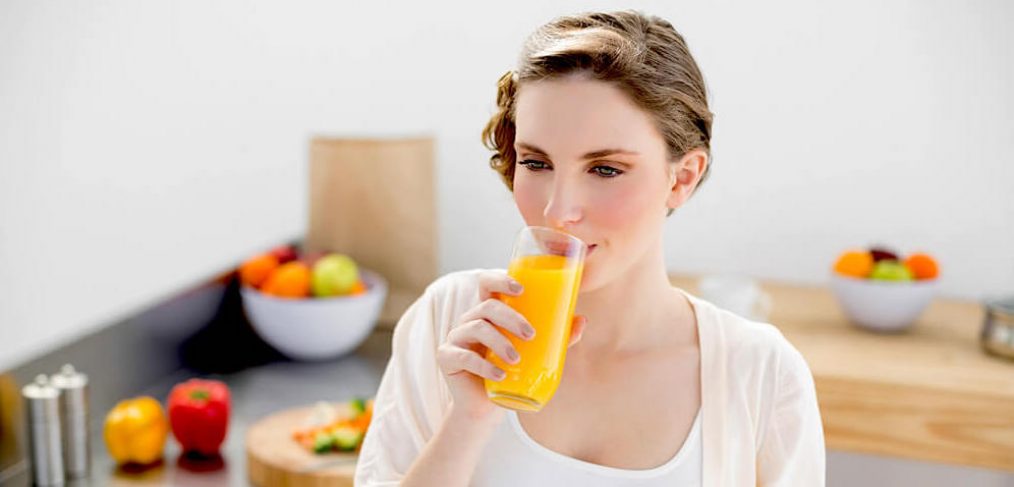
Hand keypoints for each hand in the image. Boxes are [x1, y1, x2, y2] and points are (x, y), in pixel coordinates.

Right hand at [436, 271, 586, 423]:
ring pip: (476, 327)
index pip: (488, 283)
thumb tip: (583, 321)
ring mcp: (456, 337)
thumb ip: (558, 337)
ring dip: (499, 342)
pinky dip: (483, 365)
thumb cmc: (511, 373)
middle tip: (531, 334)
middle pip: (487, 306)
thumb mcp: (536, 353)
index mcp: (489, 312)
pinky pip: (463, 355)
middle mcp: (470, 319)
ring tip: (516, 359)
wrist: (485, 406)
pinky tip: (499, 375)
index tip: (521, 289)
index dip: (500, 280)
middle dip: (510, 317)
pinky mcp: (447, 357)